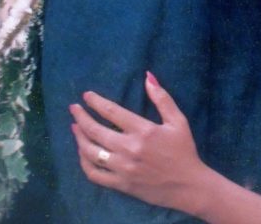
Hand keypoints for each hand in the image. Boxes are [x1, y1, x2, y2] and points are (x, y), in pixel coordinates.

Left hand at [70, 71, 207, 213]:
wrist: (187, 185)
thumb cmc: (183, 150)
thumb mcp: (178, 120)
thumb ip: (162, 98)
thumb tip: (148, 76)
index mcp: (143, 131)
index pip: (112, 112)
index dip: (96, 102)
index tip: (86, 96)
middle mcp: (129, 149)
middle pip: (96, 131)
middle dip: (81, 117)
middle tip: (73, 108)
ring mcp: (122, 168)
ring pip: (91, 152)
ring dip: (79, 138)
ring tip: (75, 127)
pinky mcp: (120, 184)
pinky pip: (94, 174)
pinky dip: (84, 162)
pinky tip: (82, 153)